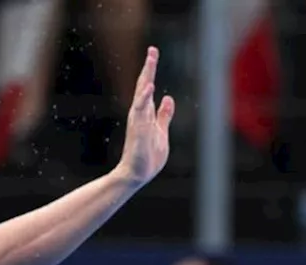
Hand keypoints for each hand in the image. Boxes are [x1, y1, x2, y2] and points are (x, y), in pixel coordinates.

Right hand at [115, 47, 174, 187]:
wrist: (137, 174)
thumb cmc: (148, 156)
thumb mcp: (161, 131)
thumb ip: (164, 115)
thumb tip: (168, 98)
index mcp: (146, 113)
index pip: (148, 87)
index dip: (151, 70)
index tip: (153, 53)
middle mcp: (140, 114)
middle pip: (145, 85)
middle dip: (149, 67)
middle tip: (153, 50)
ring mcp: (139, 120)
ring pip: (142, 94)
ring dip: (147, 77)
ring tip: (151, 60)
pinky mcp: (139, 130)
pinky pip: (141, 111)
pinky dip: (145, 98)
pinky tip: (150, 87)